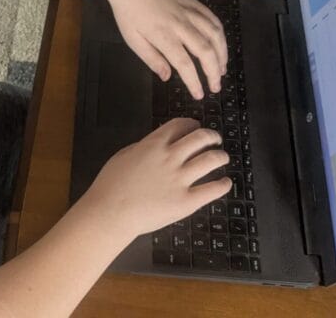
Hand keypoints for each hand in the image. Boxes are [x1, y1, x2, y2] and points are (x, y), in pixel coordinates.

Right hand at [81, 118, 231, 238]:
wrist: (110, 212)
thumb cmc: (110, 185)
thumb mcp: (124, 155)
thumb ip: (144, 147)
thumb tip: (158, 144)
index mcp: (154, 144)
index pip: (180, 125)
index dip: (192, 124)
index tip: (195, 127)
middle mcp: (171, 158)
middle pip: (201, 138)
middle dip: (211, 136)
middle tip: (215, 140)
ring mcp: (180, 179)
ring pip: (212, 159)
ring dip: (221, 156)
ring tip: (222, 158)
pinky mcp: (186, 201)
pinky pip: (212, 189)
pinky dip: (223, 185)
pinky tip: (225, 183)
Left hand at [103, 0, 227, 98]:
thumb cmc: (127, 11)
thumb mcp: (132, 39)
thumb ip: (152, 59)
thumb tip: (168, 77)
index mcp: (163, 35)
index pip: (185, 64)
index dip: (195, 82)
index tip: (200, 94)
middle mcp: (180, 23)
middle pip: (206, 51)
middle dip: (213, 72)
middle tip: (215, 87)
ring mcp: (189, 10)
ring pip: (214, 34)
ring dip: (222, 54)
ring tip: (221, 69)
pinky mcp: (192, 1)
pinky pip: (213, 19)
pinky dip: (220, 34)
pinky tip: (220, 45)